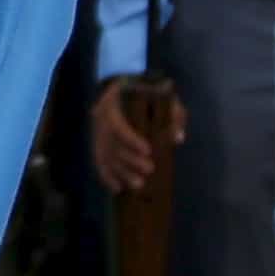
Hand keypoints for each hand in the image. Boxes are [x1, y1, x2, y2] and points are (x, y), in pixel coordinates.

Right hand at [88, 74, 180, 194]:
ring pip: (105, 156)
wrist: (122, 87)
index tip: (148, 151)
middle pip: (112, 144)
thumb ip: (173, 114)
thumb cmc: (145, 91)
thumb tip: (178, 138)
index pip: (118, 125)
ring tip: (138, 184)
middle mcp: (100, 119)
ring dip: (121, 172)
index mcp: (113, 104)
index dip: (131, 140)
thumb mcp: (162, 96)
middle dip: (130, 160)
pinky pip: (98, 162)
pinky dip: (107, 177)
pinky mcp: (96, 143)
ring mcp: (96, 132)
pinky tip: (117, 188)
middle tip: (149, 169)